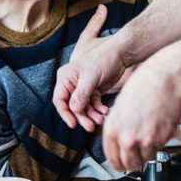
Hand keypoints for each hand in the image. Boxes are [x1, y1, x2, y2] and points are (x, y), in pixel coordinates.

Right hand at [53, 5, 124, 131]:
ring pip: (84, 107)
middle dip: (81, 117)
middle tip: (91, 127)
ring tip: (101, 120)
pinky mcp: (93, 91)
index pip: (60, 100)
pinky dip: (98, 109)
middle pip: (72, 106)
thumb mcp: (90, 77)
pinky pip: (93, 104)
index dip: (65, 114)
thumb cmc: (102, 60)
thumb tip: (74, 110)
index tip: (73, 125)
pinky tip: (105, 111)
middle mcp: (71, 84)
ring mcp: (82, 88)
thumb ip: (81, 94)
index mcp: (65, 78)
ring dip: (92, 115)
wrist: (120, 54)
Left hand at [102, 51, 180, 171]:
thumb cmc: (144, 87)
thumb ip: (117, 127)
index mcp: (112, 129)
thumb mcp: (120, 107)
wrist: (165, 80)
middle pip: (128, 163)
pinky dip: (158, 145)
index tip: (121, 165)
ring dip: (146, 154)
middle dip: (132, 162)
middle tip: (136, 158)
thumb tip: (118, 142)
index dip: (118, 163)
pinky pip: (157, 150)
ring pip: (144, 159)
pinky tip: (157, 130)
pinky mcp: (159, 139)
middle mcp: (126, 137)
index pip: (112, 158)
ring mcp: (143, 140)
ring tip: (149, 139)